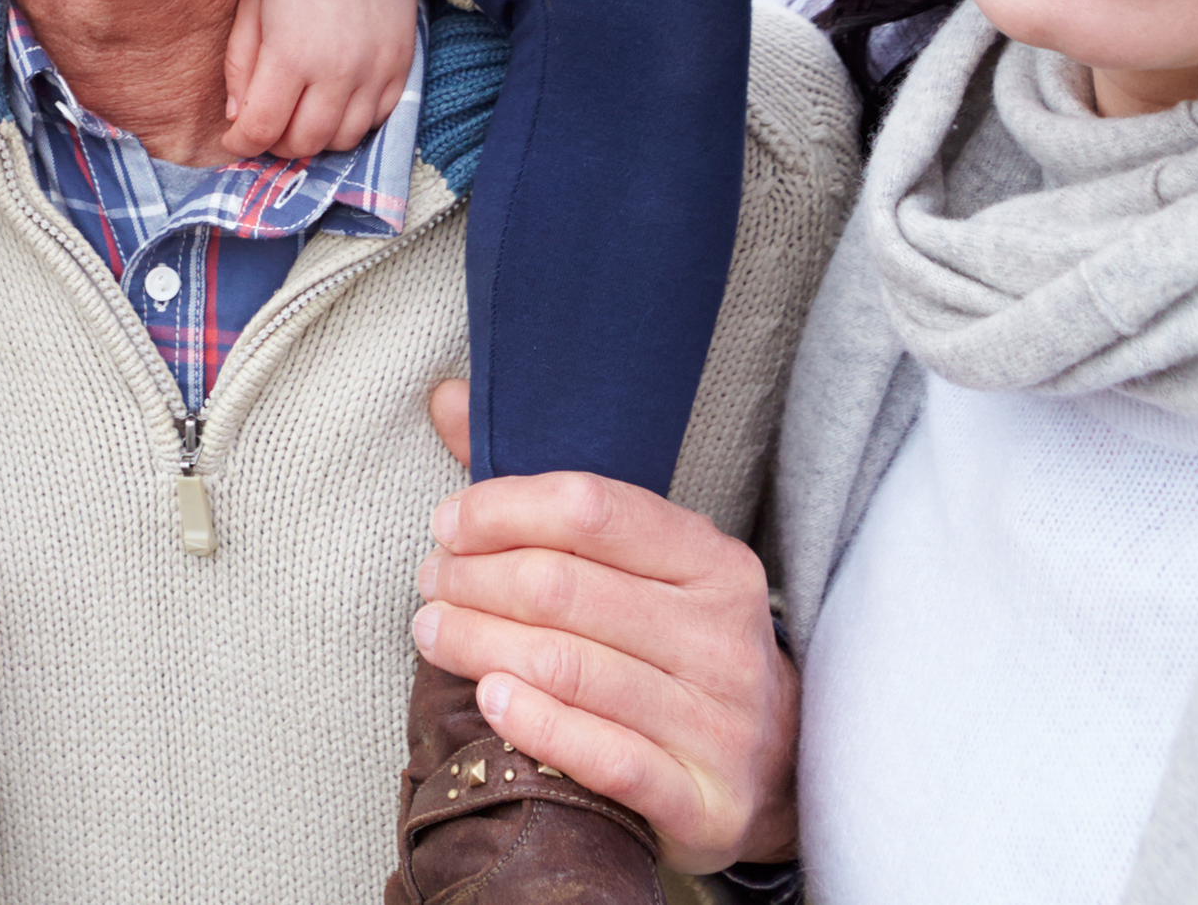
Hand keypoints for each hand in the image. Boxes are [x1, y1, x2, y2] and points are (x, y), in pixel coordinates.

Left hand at [220, 0, 417, 159]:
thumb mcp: (251, 4)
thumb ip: (239, 64)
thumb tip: (237, 117)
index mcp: (292, 55)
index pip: (262, 128)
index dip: (242, 142)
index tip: (234, 138)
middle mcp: (338, 72)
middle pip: (304, 143)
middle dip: (277, 144)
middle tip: (266, 125)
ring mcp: (375, 72)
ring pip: (343, 140)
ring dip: (316, 137)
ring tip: (300, 115)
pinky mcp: (402, 67)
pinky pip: (377, 119)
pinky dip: (352, 123)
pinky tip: (335, 102)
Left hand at [411, 380, 798, 873]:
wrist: (768, 768)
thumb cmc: (671, 645)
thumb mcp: (636, 562)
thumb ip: (542, 488)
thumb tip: (447, 399)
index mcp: (713, 561)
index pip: (590, 508)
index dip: (502, 509)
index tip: (447, 525)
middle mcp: (725, 638)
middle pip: (565, 588)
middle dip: (475, 580)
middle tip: (430, 584)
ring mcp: (720, 723)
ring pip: (569, 667)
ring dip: (478, 644)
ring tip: (433, 632)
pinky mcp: (704, 799)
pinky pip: (601, 754)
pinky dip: (533, 722)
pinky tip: (487, 699)